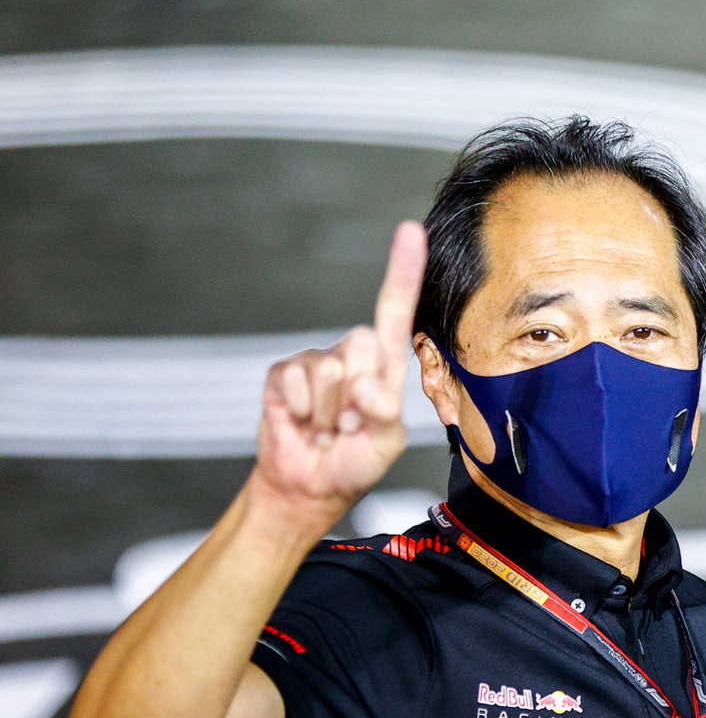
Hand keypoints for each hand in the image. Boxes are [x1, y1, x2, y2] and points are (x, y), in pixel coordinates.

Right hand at [253, 221, 425, 524]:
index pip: (395, 313)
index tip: (411, 231)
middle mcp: (351, 356)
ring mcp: (316, 363)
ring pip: (330, 370)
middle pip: (361, 345)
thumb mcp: (386, 443)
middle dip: (357, 396)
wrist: (310, 486)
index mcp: (383, 367)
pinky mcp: (282, 373)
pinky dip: (301, 413)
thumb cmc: (354, 461)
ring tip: (327, 428)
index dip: (402, 272)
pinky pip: (295, 382)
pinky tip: (303, 424)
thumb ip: (386, 414)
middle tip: (350, 425)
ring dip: (330, 412)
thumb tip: (363, 385)